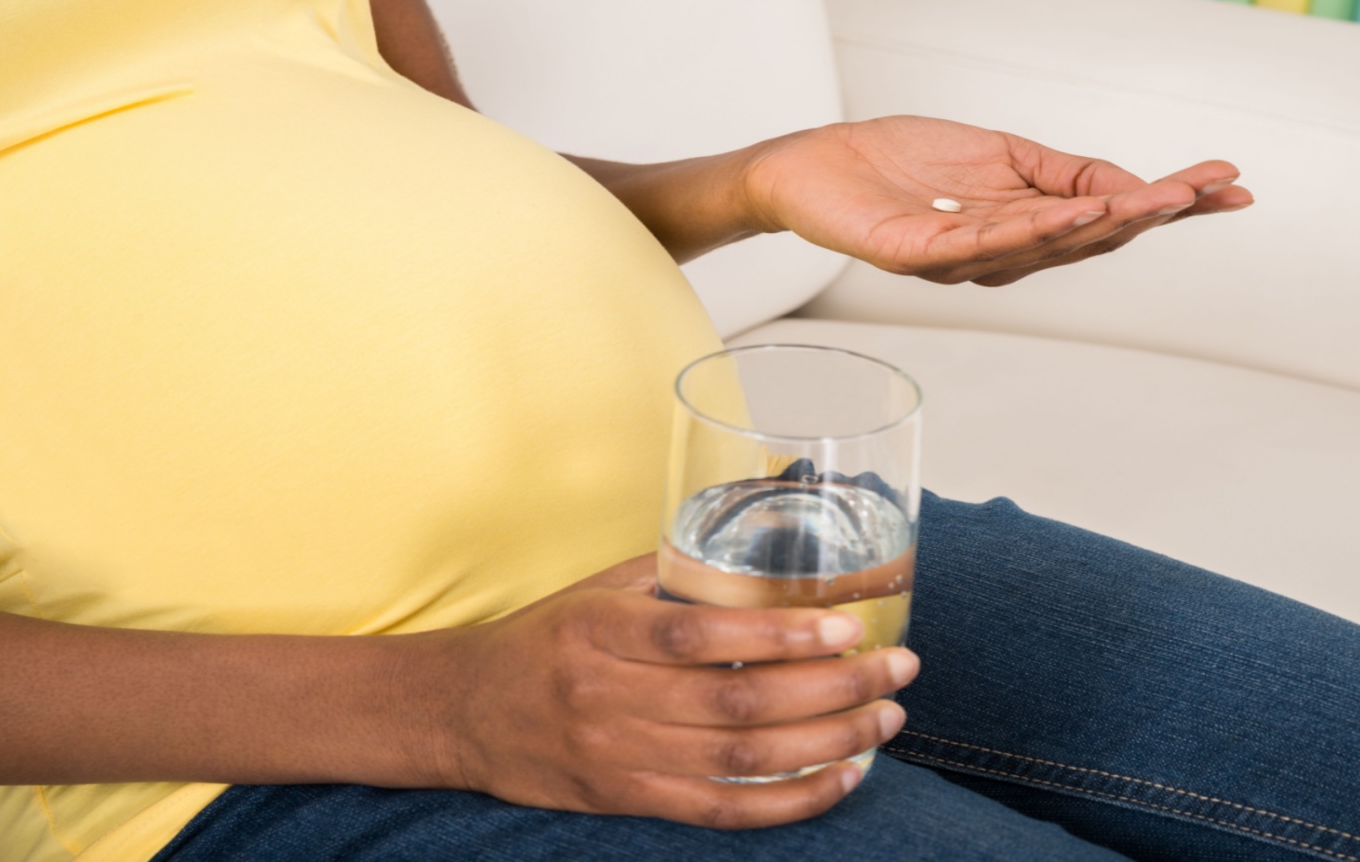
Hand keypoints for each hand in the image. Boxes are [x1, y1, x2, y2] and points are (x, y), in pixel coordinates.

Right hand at [407, 555, 919, 828]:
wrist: (462, 713)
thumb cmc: (540, 640)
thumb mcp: (593, 591)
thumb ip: (670, 575)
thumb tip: (758, 550)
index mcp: (603, 630)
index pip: (703, 636)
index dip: (781, 634)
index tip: (847, 624)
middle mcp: (610, 696)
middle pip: (739, 701)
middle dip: (834, 687)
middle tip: (896, 670)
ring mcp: (619, 755)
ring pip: (742, 758)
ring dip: (829, 742)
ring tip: (885, 720)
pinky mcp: (627, 798)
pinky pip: (722, 810)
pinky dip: (790, 799)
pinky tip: (840, 777)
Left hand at [741, 115, 1253, 285]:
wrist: (814, 165)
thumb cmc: (897, 162)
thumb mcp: (998, 154)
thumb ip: (1061, 173)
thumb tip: (1130, 188)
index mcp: (1021, 228)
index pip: (1106, 220)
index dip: (1168, 205)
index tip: (1229, 186)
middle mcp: (998, 255)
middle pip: (1089, 241)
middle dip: (1155, 215)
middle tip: (1210, 190)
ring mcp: (959, 260)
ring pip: (1046, 246)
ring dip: (1108, 223)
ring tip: (1162, 200)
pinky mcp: (917, 254)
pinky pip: (985, 243)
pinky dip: (1035, 229)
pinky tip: (1077, 213)